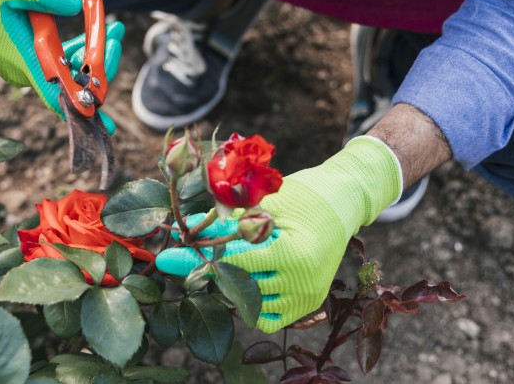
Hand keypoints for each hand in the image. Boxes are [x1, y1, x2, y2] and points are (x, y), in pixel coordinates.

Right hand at [0, 0, 123, 132]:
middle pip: (70, 81)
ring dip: (90, 54)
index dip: (83, 110)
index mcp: (21, 58)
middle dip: (100, 63)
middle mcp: (23, 69)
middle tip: (117, 33)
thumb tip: (76, 4)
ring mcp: (23, 64)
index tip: (106, 125)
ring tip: (114, 27)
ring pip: (65, 71)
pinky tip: (90, 32)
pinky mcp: (23, 56)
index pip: (56, 94)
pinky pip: (56, 62)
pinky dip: (75, 50)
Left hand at [155, 136, 402, 331]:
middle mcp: (302, 282)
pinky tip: (246, 280)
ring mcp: (308, 297)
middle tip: (188, 259)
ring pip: (251, 305)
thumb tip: (189, 233)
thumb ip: (229, 223)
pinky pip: (270, 319)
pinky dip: (253, 305)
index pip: (235, 263)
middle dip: (211, 271)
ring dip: (232, 286)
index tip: (169, 258)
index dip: (198, 259)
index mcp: (293, 254)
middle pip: (239, 286)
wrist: (344, 200)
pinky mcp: (310, 303)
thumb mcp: (265, 203)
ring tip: (227, 262)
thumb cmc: (304, 194)